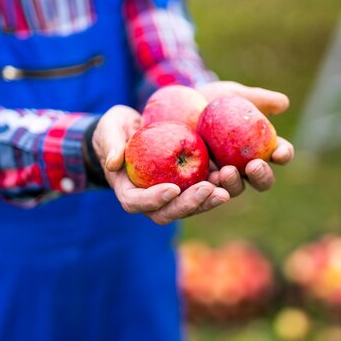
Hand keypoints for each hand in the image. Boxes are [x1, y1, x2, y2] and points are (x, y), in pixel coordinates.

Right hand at [91, 105, 229, 224]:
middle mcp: (149, 200)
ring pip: (188, 208)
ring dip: (207, 202)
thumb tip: (113, 162)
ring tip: (224, 192)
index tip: (172, 188)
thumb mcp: (110, 127)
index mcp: (127, 190)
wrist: (134, 129)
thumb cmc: (118, 128)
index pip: (137, 202)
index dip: (154, 199)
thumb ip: (110, 142)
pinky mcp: (186, 188)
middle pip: (167, 212)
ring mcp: (169, 196)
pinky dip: (215, 188)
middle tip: (208, 190)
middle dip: (188, 204)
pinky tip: (230, 178)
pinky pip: (201, 193)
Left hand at [197, 81, 294, 194]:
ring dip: (235, 183)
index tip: (279, 152)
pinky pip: (209, 190)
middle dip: (262, 175)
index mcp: (263, 147)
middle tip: (254, 166)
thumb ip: (257, 98)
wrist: (178, 107)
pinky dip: (211, 188)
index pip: (280, 153)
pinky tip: (208, 181)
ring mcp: (225, 176)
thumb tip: (283, 103)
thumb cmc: (213, 100)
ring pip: (237, 188)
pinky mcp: (204, 181)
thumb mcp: (233, 95)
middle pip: (263, 179)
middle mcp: (247, 166)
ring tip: (226, 172)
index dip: (283, 154)